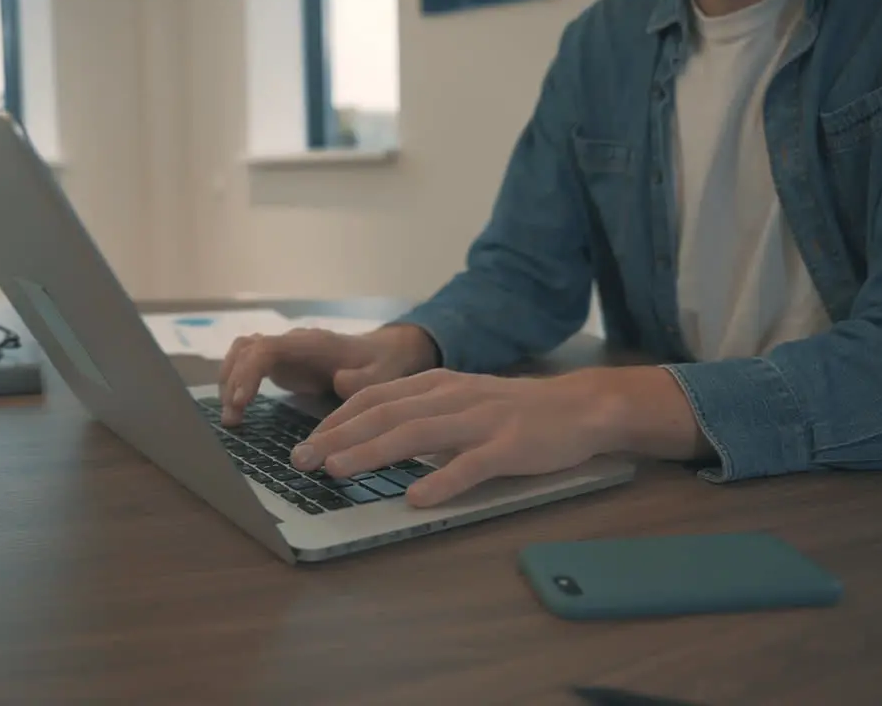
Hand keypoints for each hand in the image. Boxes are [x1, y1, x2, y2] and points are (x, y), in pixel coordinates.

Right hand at [217, 324, 437, 425]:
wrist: (383, 352)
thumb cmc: (381, 364)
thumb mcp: (381, 374)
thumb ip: (362, 379)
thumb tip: (339, 381)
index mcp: (311, 343)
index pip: (267, 348)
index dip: (249, 372)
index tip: (242, 401)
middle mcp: (292, 341)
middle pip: (246, 349)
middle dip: (232, 382)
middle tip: (232, 420)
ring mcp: (284, 350)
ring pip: (242, 353)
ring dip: (229, 382)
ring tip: (231, 419)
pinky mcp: (282, 362)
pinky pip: (248, 364)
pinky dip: (236, 382)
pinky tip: (238, 410)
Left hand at [289, 368, 619, 506]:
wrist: (580, 408)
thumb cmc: (514, 411)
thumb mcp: (460, 399)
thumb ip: (420, 412)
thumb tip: (370, 434)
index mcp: (437, 384)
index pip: (375, 397)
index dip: (337, 419)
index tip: (307, 441)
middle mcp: (453, 396)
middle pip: (385, 414)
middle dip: (338, 436)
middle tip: (301, 460)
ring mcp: (481, 420)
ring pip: (417, 433)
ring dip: (372, 453)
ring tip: (338, 471)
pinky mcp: (510, 447)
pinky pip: (471, 465)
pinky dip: (442, 480)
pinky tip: (417, 498)